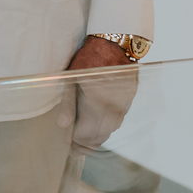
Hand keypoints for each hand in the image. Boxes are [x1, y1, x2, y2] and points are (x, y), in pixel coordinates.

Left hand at [65, 36, 137, 150]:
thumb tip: (63, 126)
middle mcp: (112, 108)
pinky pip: (118, 120)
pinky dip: (108, 126)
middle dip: (86, 145)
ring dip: (98, 138)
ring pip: (111, 131)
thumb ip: (68, 105)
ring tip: (85, 140)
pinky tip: (99, 125)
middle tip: (75, 148)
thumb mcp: (72, 79)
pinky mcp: (129, 100)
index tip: (68, 144)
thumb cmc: (89, 59)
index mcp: (96, 104)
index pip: (86, 135)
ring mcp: (123, 105)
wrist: (115, 44)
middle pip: (100, 137)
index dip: (76, 143)